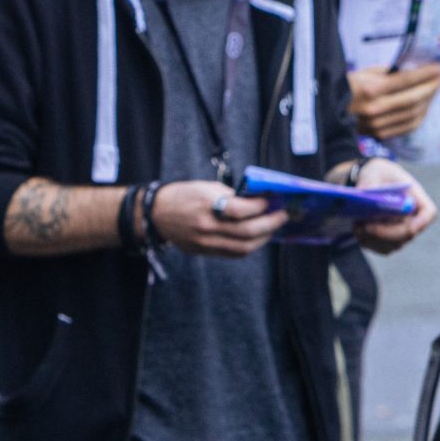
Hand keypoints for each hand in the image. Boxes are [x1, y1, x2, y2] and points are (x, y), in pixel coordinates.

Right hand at [147, 180, 285, 257]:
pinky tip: (257, 237)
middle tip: (282, 216)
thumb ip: (233, 196)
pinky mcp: (204, 251)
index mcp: (207, 205)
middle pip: (247, 232)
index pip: (241, 210)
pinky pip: (233, 253)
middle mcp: (207, 227)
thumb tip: (260, 201)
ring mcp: (205, 242)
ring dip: (263, 238)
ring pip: (243, 248)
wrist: (157, 213)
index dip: (261, 207)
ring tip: (272, 228)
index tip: (273, 201)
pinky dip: (249, 246)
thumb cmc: (185, 195)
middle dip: (270, 224)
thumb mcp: (208, 187)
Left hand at [348, 158, 437, 254]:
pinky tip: (357, 229)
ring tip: (356, 224)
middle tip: (364, 226)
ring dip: (372, 237)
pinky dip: (367, 240)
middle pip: (407, 234)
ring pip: (392, 244)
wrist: (371, 183)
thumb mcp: (374, 171)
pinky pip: (380, 248)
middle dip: (385, 233)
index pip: (428, 213)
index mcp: (416, 198)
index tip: (409, 227)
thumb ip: (371, 182)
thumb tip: (363, 193)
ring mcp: (402, 233)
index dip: (421, 222)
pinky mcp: (389, 243)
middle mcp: (414, 219)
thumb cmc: (377, 174)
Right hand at [350, 62, 439, 139]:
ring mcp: (377, 125)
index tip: (438, 68)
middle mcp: (375, 108)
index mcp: (370, 89)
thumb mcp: (367, 73)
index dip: (424, 74)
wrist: (328, 112)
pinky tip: (425, 106)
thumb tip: (415, 70)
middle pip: (412, 99)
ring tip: (434, 90)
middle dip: (430, 88)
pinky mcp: (379, 135)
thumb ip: (391, 73)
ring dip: (428, 102)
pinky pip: (407, 127)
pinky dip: (420, 116)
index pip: (405, 80)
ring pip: (412, 114)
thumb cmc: (348, 87)